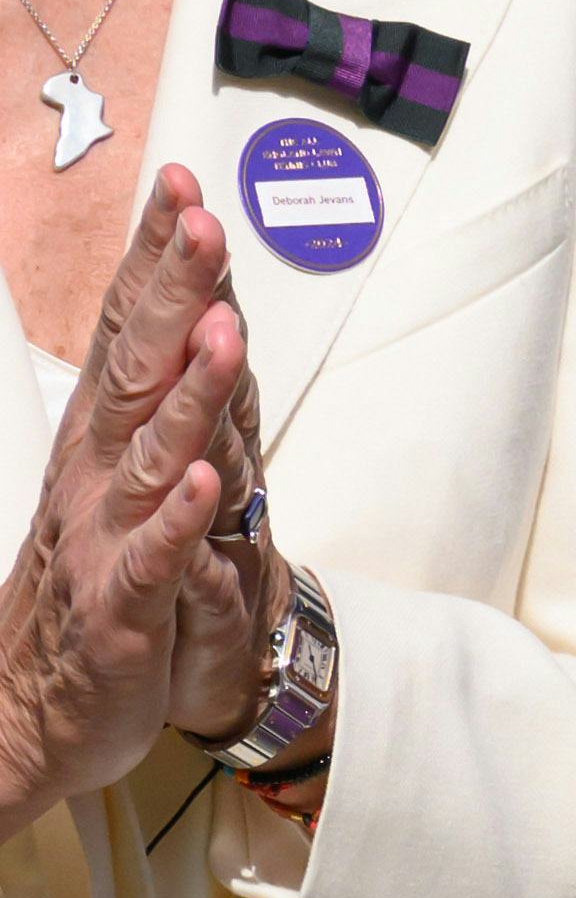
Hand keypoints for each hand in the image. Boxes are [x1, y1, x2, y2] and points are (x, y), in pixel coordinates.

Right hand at [0, 166, 271, 821]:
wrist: (35, 711)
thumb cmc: (93, 591)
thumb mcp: (127, 486)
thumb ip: (158, 407)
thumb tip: (195, 319)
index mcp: (101, 440)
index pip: (126, 331)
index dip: (152, 261)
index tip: (181, 186)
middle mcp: (97, 474)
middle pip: (137, 368)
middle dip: (170, 293)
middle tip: (200, 220)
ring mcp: (108, 538)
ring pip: (150, 452)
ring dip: (188, 392)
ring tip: (218, 330)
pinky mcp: (125, 608)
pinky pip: (156, 556)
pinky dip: (180, 517)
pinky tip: (202, 479)